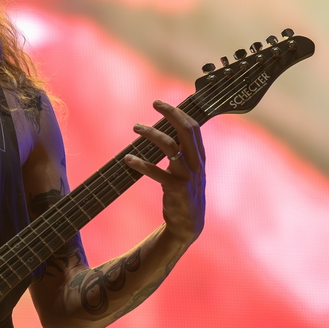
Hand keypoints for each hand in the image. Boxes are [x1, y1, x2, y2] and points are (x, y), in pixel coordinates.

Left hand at [124, 99, 205, 242]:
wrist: (189, 224)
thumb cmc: (184, 193)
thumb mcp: (188, 170)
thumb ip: (182, 152)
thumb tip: (167, 132)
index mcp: (200, 157)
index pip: (193, 127)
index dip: (179, 112)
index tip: (161, 104)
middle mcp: (196, 164)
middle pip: (186, 131)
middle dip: (171, 114)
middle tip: (154, 103)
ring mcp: (187, 176)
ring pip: (170, 147)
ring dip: (151, 134)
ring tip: (135, 127)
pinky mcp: (176, 189)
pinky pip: (156, 172)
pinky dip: (141, 164)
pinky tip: (128, 159)